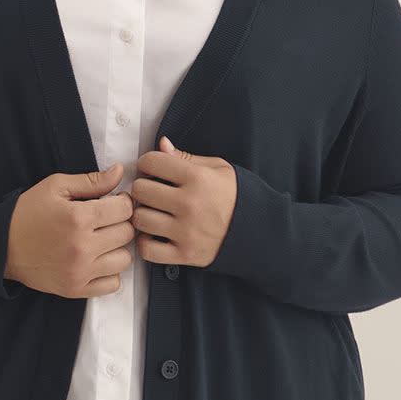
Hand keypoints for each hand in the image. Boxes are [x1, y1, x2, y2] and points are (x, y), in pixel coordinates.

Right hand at [5, 162, 134, 297]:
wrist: (0, 246)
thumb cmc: (28, 212)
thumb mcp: (56, 187)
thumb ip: (91, 181)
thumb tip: (120, 172)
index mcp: (79, 218)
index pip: (124, 209)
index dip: (121, 202)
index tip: (112, 202)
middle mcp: (82, 247)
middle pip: (127, 233)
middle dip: (119, 222)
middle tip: (104, 220)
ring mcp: (80, 271)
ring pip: (124, 259)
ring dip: (116, 248)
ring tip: (101, 241)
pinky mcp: (76, 289)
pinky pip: (113, 284)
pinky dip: (110, 272)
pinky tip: (97, 260)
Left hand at [128, 136, 236, 267]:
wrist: (261, 231)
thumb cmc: (237, 196)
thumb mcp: (218, 168)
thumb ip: (186, 158)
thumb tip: (162, 144)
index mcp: (198, 178)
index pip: (152, 162)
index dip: (148, 162)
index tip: (152, 169)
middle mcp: (190, 204)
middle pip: (141, 190)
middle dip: (142, 187)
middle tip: (151, 190)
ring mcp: (186, 232)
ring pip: (140, 219)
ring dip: (142, 214)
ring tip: (152, 212)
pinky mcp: (185, 254)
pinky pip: (147, 250)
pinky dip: (145, 242)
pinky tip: (154, 234)